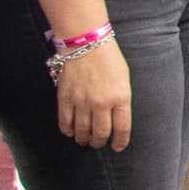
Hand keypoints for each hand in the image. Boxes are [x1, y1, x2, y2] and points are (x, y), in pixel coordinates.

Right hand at [52, 38, 132, 153]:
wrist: (85, 42)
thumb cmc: (108, 58)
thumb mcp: (123, 80)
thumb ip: (120, 100)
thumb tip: (116, 119)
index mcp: (120, 98)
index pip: (122, 129)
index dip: (120, 142)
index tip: (117, 147)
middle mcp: (101, 103)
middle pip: (100, 133)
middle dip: (99, 142)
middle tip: (98, 143)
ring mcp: (82, 101)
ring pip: (82, 131)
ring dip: (83, 139)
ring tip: (84, 140)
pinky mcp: (65, 98)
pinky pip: (65, 121)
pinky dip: (67, 130)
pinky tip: (70, 132)